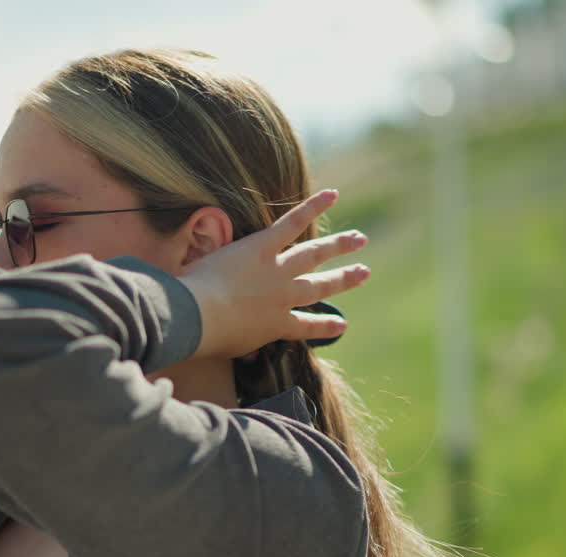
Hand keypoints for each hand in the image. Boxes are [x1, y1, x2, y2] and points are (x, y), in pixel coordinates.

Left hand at [178, 189, 369, 359]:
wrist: (201, 316)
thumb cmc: (209, 336)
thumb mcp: (231, 348)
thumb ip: (244, 346)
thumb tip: (246, 352)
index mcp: (276, 326)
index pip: (306, 326)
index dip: (325, 326)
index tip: (342, 323)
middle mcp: (284, 297)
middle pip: (320, 287)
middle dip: (343, 279)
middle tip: (364, 272)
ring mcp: (277, 271)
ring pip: (314, 255)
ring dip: (339, 245)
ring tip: (359, 239)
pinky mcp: (263, 246)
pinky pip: (292, 223)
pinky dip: (312, 207)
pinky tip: (332, 195)